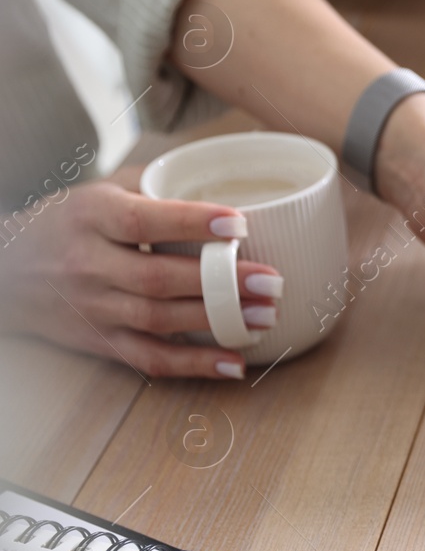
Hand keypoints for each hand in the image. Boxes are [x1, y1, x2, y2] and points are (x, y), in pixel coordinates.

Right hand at [0, 168, 282, 378]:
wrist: (5, 270)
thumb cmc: (69, 223)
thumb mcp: (100, 191)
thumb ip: (156, 187)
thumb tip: (229, 184)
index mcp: (90, 216)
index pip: (143, 220)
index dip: (192, 223)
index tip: (240, 223)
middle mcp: (86, 264)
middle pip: (158, 278)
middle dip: (220, 282)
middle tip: (271, 281)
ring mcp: (91, 308)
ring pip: (158, 320)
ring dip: (218, 322)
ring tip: (265, 316)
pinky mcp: (97, 341)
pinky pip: (148, 359)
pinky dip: (193, 366)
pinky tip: (234, 363)